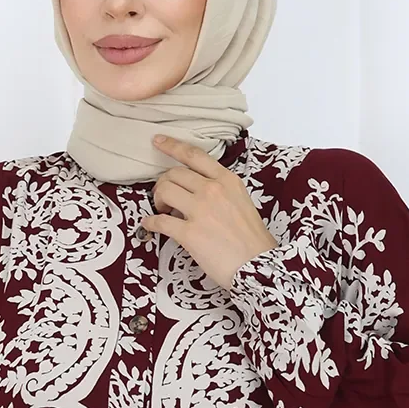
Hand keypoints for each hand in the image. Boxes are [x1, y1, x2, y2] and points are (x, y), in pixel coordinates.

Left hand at [139, 133, 277, 289]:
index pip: (194, 155)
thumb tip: (196, 193)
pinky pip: (159, 221)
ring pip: (164, 190)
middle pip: (174, 173)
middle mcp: (212, 190)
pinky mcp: (189, 233)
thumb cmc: (252, 240)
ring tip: (163, 210)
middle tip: (164, 198)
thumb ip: (220, 191)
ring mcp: (200, 210)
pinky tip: (150, 226)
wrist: (259, 267)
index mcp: (227, 180)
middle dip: (163, 183)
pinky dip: (150, 222)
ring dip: (157, 199)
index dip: (172, 146)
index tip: (158, 141)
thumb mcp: (241, 202)